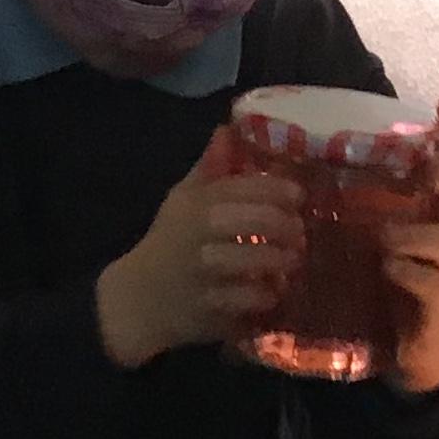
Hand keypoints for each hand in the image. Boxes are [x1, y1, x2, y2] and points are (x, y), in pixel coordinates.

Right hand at [96, 129, 302, 367]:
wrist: (138, 299)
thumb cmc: (168, 242)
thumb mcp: (181, 199)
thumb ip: (209, 168)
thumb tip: (228, 129)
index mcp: (194, 205)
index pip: (241, 188)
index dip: (276, 189)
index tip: (298, 195)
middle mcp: (199, 236)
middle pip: (253, 221)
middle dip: (284, 224)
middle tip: (300, 230)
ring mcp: (203, 275)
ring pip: (253, 262)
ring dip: (281, 259)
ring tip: (293, 259)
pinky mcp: (209, 309)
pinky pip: (247, 300)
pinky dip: (265, 295)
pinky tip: (273, 290)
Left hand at [380, 100, 438, 395]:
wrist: (411, 349)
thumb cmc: (388, 286)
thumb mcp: (372, 241)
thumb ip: (358, 211)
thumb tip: (312, 170)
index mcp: (430, 215)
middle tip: (432, 173)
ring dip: (415, 235)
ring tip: (385, 238)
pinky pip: (433, 281)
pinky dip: (410, 271)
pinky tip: (389, 269)